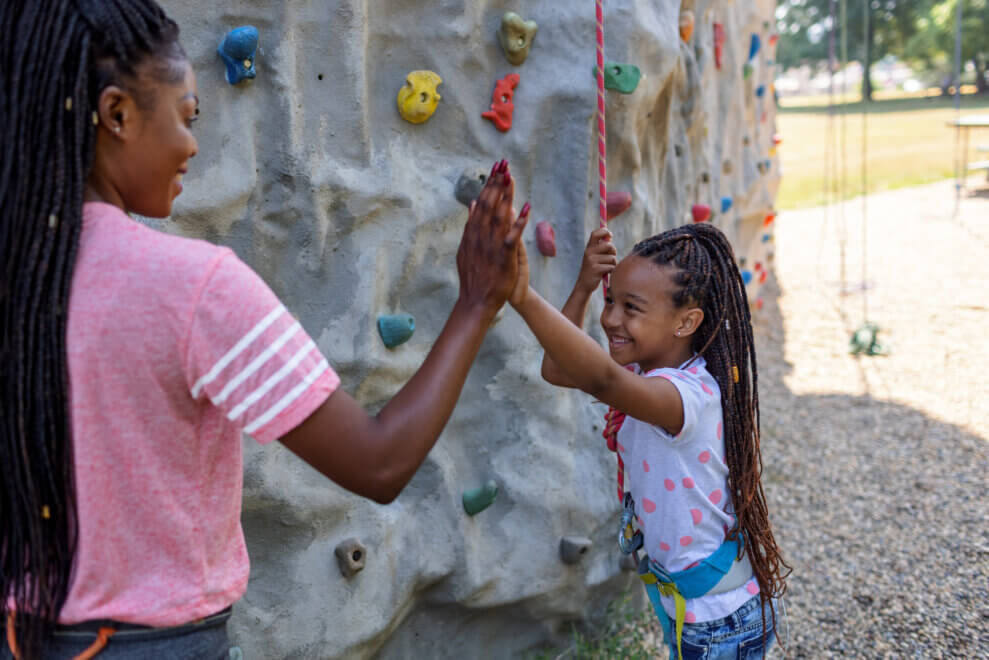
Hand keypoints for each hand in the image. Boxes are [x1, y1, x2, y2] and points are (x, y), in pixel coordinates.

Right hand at [456, 160, 528, 314]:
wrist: (476, 300)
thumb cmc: (474, 276)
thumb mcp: (466, 248)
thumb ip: (470, 225)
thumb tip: (472, 204)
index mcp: (472, 232)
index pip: (482, 203)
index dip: (490, 185)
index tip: (496, 168)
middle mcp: (480, 235)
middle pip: (490, 204)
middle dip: (497, 183)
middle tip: (504, 164)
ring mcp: (491, 245)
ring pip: (499, 215)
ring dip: (505, 195)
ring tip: (510, 177)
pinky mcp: (503, 256)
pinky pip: (512, 236)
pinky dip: (519, 222)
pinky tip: (526, 208)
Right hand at [575, 227, 617, 292]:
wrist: (584, 285)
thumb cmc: (593, 269)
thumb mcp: (594, 256)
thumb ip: (601, 247)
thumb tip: (609, 236)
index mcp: (588, 248)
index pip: (595, 234)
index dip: (604, 231)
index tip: (610, 235)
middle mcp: (588, 252)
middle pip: (609, 245)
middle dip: (614, 252)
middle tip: (610, 258)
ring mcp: (591, 261)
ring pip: (612, 258)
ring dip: (613, 264)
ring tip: (607, 268)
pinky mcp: (596, 269)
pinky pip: (611, 267)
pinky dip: (611, 271)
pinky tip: (606, 274)